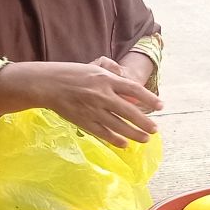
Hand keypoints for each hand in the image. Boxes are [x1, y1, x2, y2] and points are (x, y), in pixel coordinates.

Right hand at [0, 60, 162, 146]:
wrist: (49, 84)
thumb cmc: (72, 73)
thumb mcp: (93, 65)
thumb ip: (111, 70)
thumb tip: (126, 78)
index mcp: (106, 79)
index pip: (134, 90)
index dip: (149, 99)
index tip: (161, 106)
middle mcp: (102, 95)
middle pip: (130, 111)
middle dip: (145, 122)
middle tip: (155, 129)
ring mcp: (93, 110)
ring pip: (119, 126)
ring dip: (134, 134)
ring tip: (144, 139)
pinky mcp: (84, 121)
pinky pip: (104, 133)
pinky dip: (115, 140)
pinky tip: (125, 144)